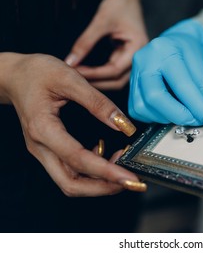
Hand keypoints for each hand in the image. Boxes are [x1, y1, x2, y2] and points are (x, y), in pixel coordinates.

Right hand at [0, 53, 144, 195]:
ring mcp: (43, 151)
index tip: (129, 177)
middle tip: (131, 181)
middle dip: (103, 188)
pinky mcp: (48, 150)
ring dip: (98, 181)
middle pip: (71, 184)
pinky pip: (69, 170)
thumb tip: (123, 125)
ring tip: (122, 167)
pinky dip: (91, 171)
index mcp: (43, 129)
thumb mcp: (70, 78)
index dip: (106, 172)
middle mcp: (40, 147)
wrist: (14, 74)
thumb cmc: (37, 73)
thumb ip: (97, 102)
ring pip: (70, 181)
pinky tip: (105, 155)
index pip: (78, 160)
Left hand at [65, 0, 147, 89]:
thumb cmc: (119, 4)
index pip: (116, 70)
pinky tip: (88, 72)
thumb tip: (70, 61)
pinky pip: (115, 72)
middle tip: (76, 81)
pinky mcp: (127, 57)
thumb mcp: (101, 20)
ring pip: (117, 79)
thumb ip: (86, 41)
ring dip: (100, 81)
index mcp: (138, 48)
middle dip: (98, 83)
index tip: (77, 73)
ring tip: (81, 78)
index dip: (95, 74)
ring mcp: (134, 58)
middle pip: (118, 80)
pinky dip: (102, 74)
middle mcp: (139, 57)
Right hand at [128, 19, 202, 131]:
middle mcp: (144, 61)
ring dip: (167, 117)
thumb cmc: (186, 52)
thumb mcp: (200, 68)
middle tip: (196, 120)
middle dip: (178, 115)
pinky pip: (138, 111)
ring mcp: (133, 74)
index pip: (182, 85)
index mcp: (164, 50)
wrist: (173, 43)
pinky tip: (168, 110)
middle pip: (155, 97)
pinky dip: (156, 116)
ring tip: (183, 112)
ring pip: (144, 107)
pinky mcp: (130, 88)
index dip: (199, 108)